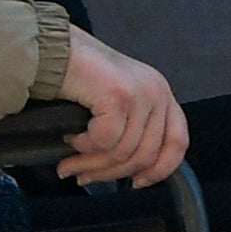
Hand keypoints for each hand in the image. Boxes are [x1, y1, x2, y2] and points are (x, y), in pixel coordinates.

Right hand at [53, 31, 189, 190]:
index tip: (137, 183)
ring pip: (123, 152)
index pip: (177, 143)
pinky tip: (72, 137)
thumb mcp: (120, 103)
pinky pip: (106, 141)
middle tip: (83, 177)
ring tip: (70, 163)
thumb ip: (133, 129)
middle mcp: (157, 92)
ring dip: (91, 163)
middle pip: (145, 155)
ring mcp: (141, 93)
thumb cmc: (79, 75)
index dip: (160, 170)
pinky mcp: (120, 96)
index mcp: (161, 94)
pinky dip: (85, 145)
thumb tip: (132, 172)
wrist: (53, 48)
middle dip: (110, 173)